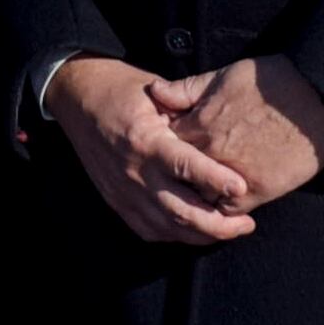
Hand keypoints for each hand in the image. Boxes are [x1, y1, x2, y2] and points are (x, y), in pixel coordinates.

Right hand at [46, 56, 254, 246]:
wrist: (77, 97)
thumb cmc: (122, 89)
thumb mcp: (156, 91)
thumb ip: (187, 113)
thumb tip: (222, 135)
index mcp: (145, 140)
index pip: (185, 167)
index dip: (215, 180)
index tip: (243, 189)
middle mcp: (133, 171)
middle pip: (180, 211)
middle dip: (218, 225)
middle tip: (246, 223)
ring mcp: (122, 190)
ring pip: (168, 227)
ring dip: (202, 235)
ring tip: (230, 230)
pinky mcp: (115, 200)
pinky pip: (148, 230)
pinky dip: (175, 235)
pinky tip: (195, 232)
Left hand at [151, 56, 323, 215]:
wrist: (318, 94)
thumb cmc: (272, 80)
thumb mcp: (223, 75)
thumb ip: (186, 89)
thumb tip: (154, 92)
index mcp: (198, 124)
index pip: (163, 145)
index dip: (162, 148)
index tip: (163, 150)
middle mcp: (211, 153)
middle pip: (177, 175)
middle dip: (172, 177)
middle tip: (172, 178)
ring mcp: (234, 174)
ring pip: (198, 198)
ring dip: (194, 197)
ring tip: (194, 194)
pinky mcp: (260, 191)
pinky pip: (228, 212)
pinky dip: (220, 213)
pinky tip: (218, 207)